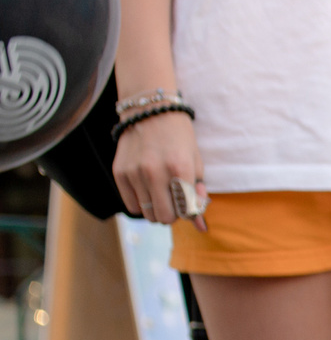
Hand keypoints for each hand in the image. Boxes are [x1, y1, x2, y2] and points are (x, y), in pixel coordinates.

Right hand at [111, 111, 205, 228]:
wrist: (150, 112)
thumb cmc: (179, 140)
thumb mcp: (196, 164)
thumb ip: (198, 195)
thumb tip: (201, 227)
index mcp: (180, 169)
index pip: (186, 211)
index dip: (189, 212)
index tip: (188, 203)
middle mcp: (155, 172)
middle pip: (165, 218)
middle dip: (173, 214)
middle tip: (174, 200)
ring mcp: (134, 172)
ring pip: (148, 214)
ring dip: (156, 209)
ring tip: (160, 192)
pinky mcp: (119, 172)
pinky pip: (131, 205)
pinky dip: (141, 203)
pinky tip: (146, 189)